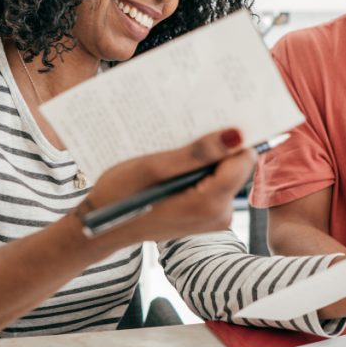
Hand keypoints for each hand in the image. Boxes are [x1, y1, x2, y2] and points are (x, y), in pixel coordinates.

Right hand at [82, 128, 254, 245]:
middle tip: (187, 134)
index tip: (214, 119)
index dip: (232, 137)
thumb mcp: (155, 167)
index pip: (243, 158)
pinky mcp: (205, 215)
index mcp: (210, 204)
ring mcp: (214, 217)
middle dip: (215, 147)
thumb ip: (197, 153)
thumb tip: (236, 136)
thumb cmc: (121, 195)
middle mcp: (219, 214)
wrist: (102, 226)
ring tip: (176, 150)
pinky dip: (198, 171)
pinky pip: (212, 184)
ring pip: (223, 173)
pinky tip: (175, 165)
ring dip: (204, 158)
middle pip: (235, 166)